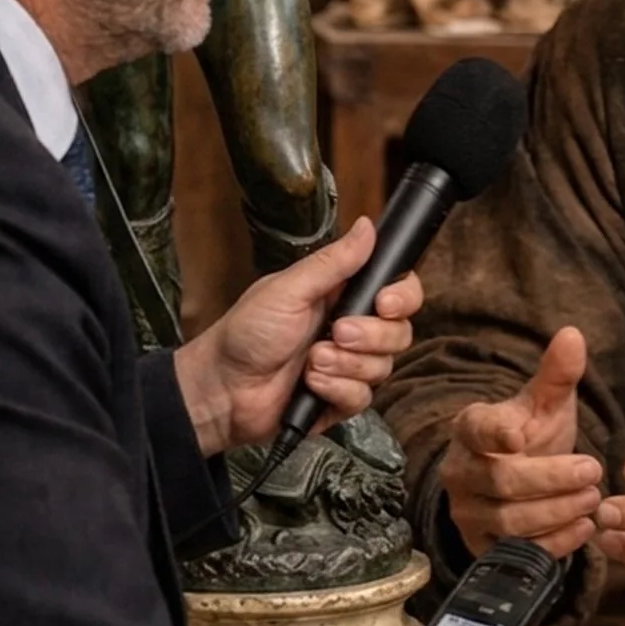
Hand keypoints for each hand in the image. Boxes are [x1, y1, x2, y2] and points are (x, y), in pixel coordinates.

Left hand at [172, 217, 420, 456]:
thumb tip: (367, 228)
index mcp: (342, 295)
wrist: (222, 388)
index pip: (397, 290)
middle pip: (398, 331)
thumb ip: (333, 262)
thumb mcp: (288, 290)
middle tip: (336, 332)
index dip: (402, 297)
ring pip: (383, 366)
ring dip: (346, 364)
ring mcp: (348, 364)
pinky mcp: (340, 397)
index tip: (384, 303)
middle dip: (370, 335)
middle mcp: (351, 328)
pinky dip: (337, 389)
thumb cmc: (245, 333)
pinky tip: (311, 383)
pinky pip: (363, 396)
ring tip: (311, 360)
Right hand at [438, 327, 601, 561]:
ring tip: (594, 499)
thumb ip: (558, 374)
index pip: (476, 429)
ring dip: (558, 511)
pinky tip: (585, 527)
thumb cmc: (531, 437)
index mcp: (471, 428)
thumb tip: (573, 334)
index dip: (495, 433)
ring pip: (510, 521)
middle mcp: (461, 472)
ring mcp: (469, 513)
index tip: (520, 435)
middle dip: (551, 479)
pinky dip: (555, 543)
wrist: (516, 484)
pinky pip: (517, 552)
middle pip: (501, 482)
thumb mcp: (546, 405)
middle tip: (594, 470)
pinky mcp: (484, 547)